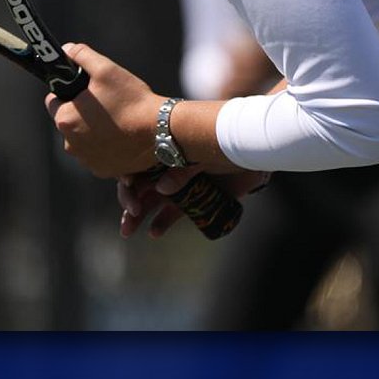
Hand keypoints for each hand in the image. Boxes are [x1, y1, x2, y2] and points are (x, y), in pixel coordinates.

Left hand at [43, 43, 163, 178]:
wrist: (160, 131)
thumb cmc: (131, 100)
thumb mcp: (106, 69)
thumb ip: (82, 56)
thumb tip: (67, 50)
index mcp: (65, 119)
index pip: (54, 101)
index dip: (70, 92)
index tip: (89, 90)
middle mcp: (70, 144)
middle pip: (70, 121)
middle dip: (83, 112)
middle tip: (108, 104)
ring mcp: (87, 160)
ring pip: (84, 139)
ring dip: (94, 131)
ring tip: (119, 121)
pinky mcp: (103, 170)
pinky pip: (99, 155)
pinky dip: (107, 147)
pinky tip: (124, 137)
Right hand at [116, 165, 271, 239]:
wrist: (251, 155)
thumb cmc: (224, 145)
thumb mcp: (202, 153)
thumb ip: (182, 169)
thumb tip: (161, 188)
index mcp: (164, 152)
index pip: (137, 165)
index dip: (128, 177)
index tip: (128, 186)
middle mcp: (166, 170)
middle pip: (139, 187)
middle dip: (129, 202)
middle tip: (130, 215)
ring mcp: (178, 187)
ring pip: (150, 203)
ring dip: (136, 217)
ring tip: (127, 231)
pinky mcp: (191, 202)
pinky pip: (171, 215)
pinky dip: (160, 224)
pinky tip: (154, 232)